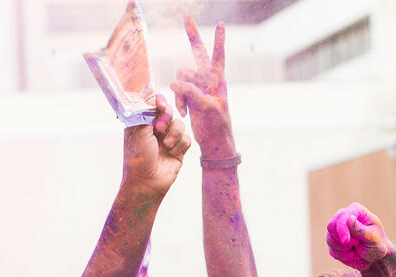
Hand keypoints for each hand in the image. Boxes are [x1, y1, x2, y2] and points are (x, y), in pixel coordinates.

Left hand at [122, 94, 191, 199]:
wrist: (147, 181)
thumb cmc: (138, 157)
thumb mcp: (138, 131)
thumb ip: (147, 112)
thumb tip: (153, 97)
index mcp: (143, 123)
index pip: (155, 105)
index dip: (160, 102)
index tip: (161, 105)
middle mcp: (156, 130)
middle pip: (170, 112)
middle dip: (167, 118)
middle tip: (159, 128)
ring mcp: (168, 140)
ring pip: (180, 125)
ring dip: (174, 134)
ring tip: (165, 146)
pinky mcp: (179, 150)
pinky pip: (187, 139)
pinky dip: (180, 145)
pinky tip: (172, 153)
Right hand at [171, 16, 234, 157]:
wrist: (214, 142)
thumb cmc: (217, 126)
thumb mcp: (207, 109)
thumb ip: (192, 93)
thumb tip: (174, 83)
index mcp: (217, 81)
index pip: (218, 56)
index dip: (218, 41)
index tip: (221, 23)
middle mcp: (207, 79)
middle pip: (197, 52)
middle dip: (192, 34)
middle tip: (186, 15)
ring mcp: (198, 86)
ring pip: (180, 77)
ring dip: (179, 93)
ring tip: (186, 111)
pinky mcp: (190, 95)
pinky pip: (177, 90)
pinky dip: (178, 100)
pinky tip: (184, 113)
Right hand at [325, 203, 394, 270]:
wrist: (374, 257)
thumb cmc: (377, 244)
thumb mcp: (372, 238)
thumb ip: (360, 229)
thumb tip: (350, 218)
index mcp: (356, 210)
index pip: (341, 217)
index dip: (341, 229)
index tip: (346, 241)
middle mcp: (344, 217)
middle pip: (331, 226)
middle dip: (342, 240)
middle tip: (356, 244)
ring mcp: (337, 229)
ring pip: (330, 240)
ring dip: (344, 249)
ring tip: (356, 249)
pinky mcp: (333, 241)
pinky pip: (332, 250)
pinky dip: (343, 256)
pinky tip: (352, 254)